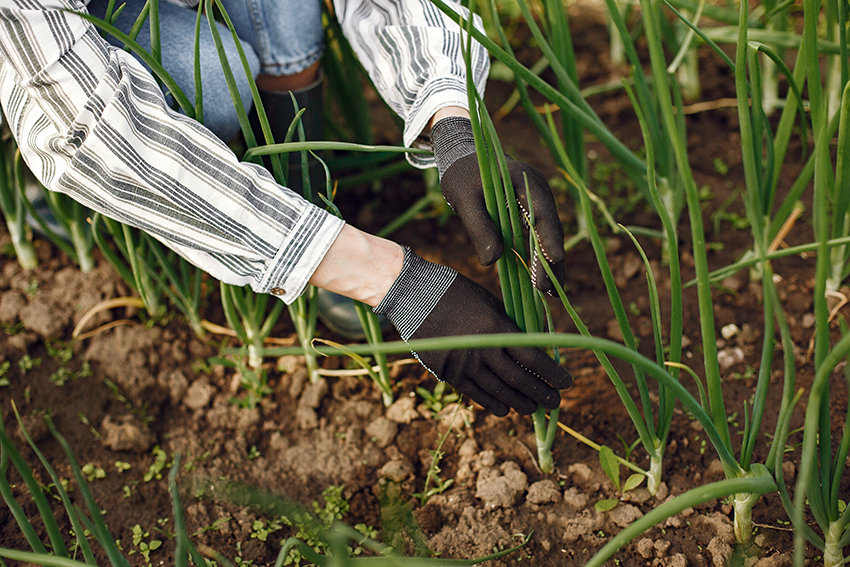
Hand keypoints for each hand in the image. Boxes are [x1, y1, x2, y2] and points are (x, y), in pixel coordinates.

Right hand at [374, 248, 571, 416]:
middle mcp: (482, 349)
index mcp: (496, 327)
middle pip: (519, 379)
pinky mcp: (447, 372)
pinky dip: (493, 404)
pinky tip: (506, 409)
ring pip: (499, 391)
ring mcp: (463, 363)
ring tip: (535, 409)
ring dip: (521, 403)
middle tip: (555, 402)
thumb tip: (538, 345)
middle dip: (541, 393)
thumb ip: (512, 326)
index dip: (552, 373)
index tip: (567, 382)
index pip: (532, 357)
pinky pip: (475, 394)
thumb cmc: (457, 293)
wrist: (413, 295)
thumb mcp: (490, 303)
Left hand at [431, 116, 565, 293]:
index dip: (549, 240)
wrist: (463, 156)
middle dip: (552, 260)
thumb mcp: (464, 199)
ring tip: (550, 294)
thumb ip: (479, 227)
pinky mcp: (531, 209)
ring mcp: (538, 199)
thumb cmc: (461, 175)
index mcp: (525, 180)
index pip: (542, 213)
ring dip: (550, 263)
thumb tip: (492, 261)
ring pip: (549, 234)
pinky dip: (540, 256)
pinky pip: (539, 234)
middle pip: (551, 228)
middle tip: (549, 291)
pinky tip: (540, 280)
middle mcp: (538, 189)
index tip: (554, 263)